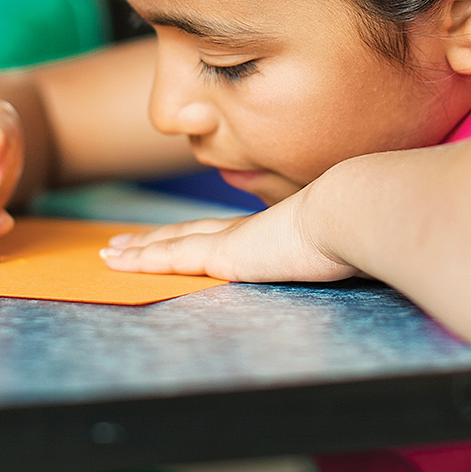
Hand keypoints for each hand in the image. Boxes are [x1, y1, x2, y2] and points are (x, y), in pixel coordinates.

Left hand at [99, 192, 358, 282]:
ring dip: (138, 250)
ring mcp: (230, 242)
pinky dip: (142, 260)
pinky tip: (118, 261)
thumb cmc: (360, 228)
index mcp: (270, 232)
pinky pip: (170, 257)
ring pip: (170, 245)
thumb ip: (335, 250)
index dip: (194, 235)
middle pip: (187, 235)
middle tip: (123, 244)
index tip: (173, 237)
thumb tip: (355, 256)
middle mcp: (245, 233)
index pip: (222, 234)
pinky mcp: (222, 254)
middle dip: (155, 241)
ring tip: (110, 254)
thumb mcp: (343, 244)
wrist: (354, 209)